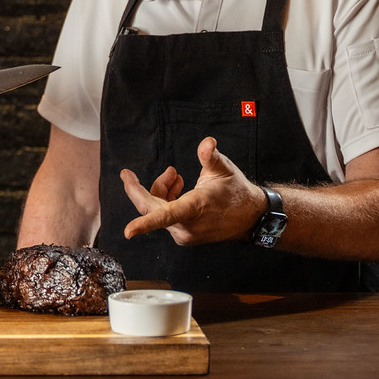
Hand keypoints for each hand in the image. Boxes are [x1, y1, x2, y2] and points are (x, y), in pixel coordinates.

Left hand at [119, 136, 264, 244]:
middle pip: (151, 208)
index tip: (128, 232)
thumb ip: (211, 156)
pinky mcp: (185, 236)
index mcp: (195, 208)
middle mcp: (187, 225)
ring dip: (159, 192)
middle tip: (127, 174)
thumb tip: (207, 143)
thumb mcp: (224, 169)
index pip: (165, 216)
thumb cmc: (236, 191)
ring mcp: (185, 234)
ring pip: (157, 212)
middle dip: (141, 188)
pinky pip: (165, 218)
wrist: (251, 217)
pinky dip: (166, 201)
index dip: (144, 223)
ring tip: (173, 176)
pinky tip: (176, 188)